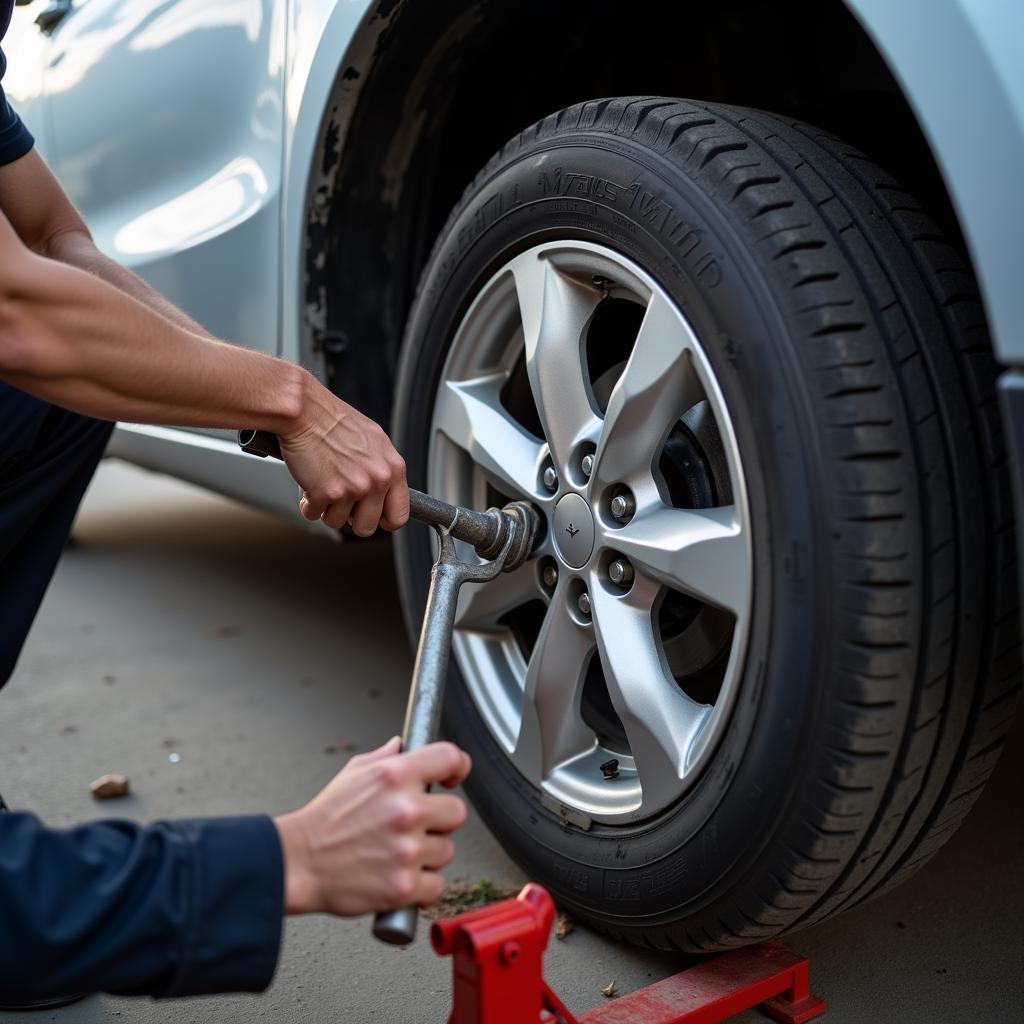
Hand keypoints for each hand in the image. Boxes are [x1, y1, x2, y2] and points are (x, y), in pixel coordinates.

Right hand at [274, 738, 471, 916]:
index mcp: (396, 775)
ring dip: (429, 854)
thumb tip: (403, 746)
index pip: (450, 758)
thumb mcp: (353, 773)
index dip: (457, 767)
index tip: (452, 778)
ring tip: (398, 853)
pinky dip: (422, 887)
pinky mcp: (403, 886)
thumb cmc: (325, 819)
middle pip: (457, 811)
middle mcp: (406, 809)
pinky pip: (436, 885)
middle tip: (416, 826)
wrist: (298, 862)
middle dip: (439, 820)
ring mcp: (407, 849)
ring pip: (447, 850)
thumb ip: (385, 758)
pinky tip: (401, 876)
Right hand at [279, 377, 408, 534]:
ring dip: (327, 508)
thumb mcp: (374, 441)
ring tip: (323, 484)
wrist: (305, 411)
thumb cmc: (334, 421)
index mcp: (393, 468)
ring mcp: (352, 488)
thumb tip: (384, 491)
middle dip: (351, 519)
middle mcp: (377, 480)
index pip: (399, 515)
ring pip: (337, 522)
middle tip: (342, 502)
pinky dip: (308, 504)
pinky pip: (314, 514)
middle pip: (367, 527)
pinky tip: (309, 484)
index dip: (383, 521)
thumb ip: (382, 468)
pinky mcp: (326, 494)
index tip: (374, 518)